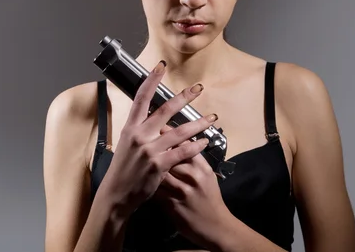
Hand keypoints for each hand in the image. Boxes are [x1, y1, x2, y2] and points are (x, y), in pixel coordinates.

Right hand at [98, 60, 218, 217]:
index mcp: (130, 127)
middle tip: (199, 88)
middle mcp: (139, 135)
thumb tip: (154, 119)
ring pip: (180, 131)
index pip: (141, 98)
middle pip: (165, 110)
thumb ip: (141, 131)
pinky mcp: (159, 165)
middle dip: (184, 97)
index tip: (161, 67)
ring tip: (212, 118)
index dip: (151, 81)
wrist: (116, 194)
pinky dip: (196, 146)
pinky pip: (183, 152)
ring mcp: (149, 150)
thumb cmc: (122, 170)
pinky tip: (204, 142)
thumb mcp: (126, 145)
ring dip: (199, 123)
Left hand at [153, 125, 232, 249]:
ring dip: (148, 165)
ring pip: (159, 172)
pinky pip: (156, 190)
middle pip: (168, 155)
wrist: (215, 226)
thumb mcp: (207, 175)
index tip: (159, 127)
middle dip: (155, 147)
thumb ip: (194, 158)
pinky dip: (148, 184)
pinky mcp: (172, 205)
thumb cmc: (210, 197)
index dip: (169, 134)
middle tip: (144, 140)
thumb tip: (180, 139)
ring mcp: (181, 191)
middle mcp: (192, 176)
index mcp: (201, 167)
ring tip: (140, 158)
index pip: (183, 144)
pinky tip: (141, 179)